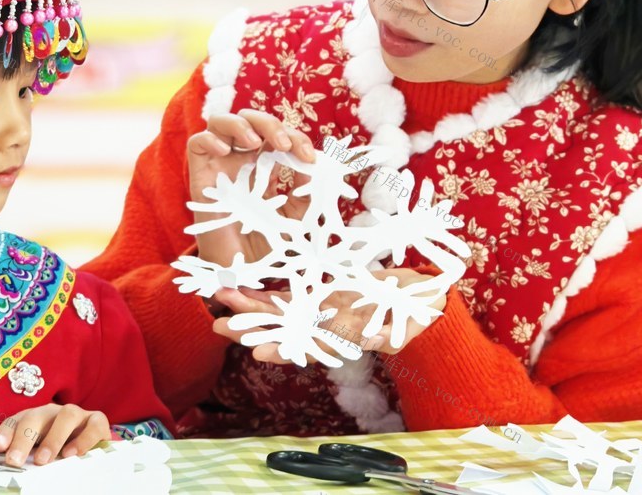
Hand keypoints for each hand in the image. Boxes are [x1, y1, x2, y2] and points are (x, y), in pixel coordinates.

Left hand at [0, 403, 109, 466]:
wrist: (92, 443)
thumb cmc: (56, 446)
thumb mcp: (30, 447)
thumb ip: (6, 442)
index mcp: (33, 418)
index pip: (15, 421)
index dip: (5, 432)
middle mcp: (52, 413)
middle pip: (35, 418)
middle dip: (23, 438)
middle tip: (14, 460)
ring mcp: (77, 414)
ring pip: (65, 416)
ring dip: (53, 438)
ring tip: (44, 460)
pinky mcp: (98, 421)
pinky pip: (93, 424)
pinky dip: (83, 438)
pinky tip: (73, 454)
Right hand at [187, 109, 315, 266]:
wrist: (240, 268)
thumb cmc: (265, 241)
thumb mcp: (295, 217)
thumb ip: (306, 193)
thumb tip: (315, 169)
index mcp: (264, 163)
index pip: (278, 135)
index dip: (296, 138)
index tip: (310, 158)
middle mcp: (241, 158)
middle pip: (251, 119)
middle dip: (271, 124)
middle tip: (285, 145)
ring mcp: (219, 163)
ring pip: (221, 121)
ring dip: (241, 124)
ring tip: (254, 142)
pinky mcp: (199, 174)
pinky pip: (196, 143)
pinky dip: (210, 139)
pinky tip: (225, 152)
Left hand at [211, 268, 446, 361]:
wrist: (422, 301)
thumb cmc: (419, 315)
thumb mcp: (408, 324)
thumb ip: (394, 332)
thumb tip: (383, 338)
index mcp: (346, 338)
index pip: (310, 347)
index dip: (286, 350)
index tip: (259, 352)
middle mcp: (328, 328)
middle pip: (285, 330)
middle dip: (252, 327)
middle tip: (219, 325)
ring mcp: (323, 312)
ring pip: (281, 312)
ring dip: (252, 308)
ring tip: (221, 302)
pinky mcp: (322, 295)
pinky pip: (290, 296)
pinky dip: (267, 295)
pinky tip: (243, 290)